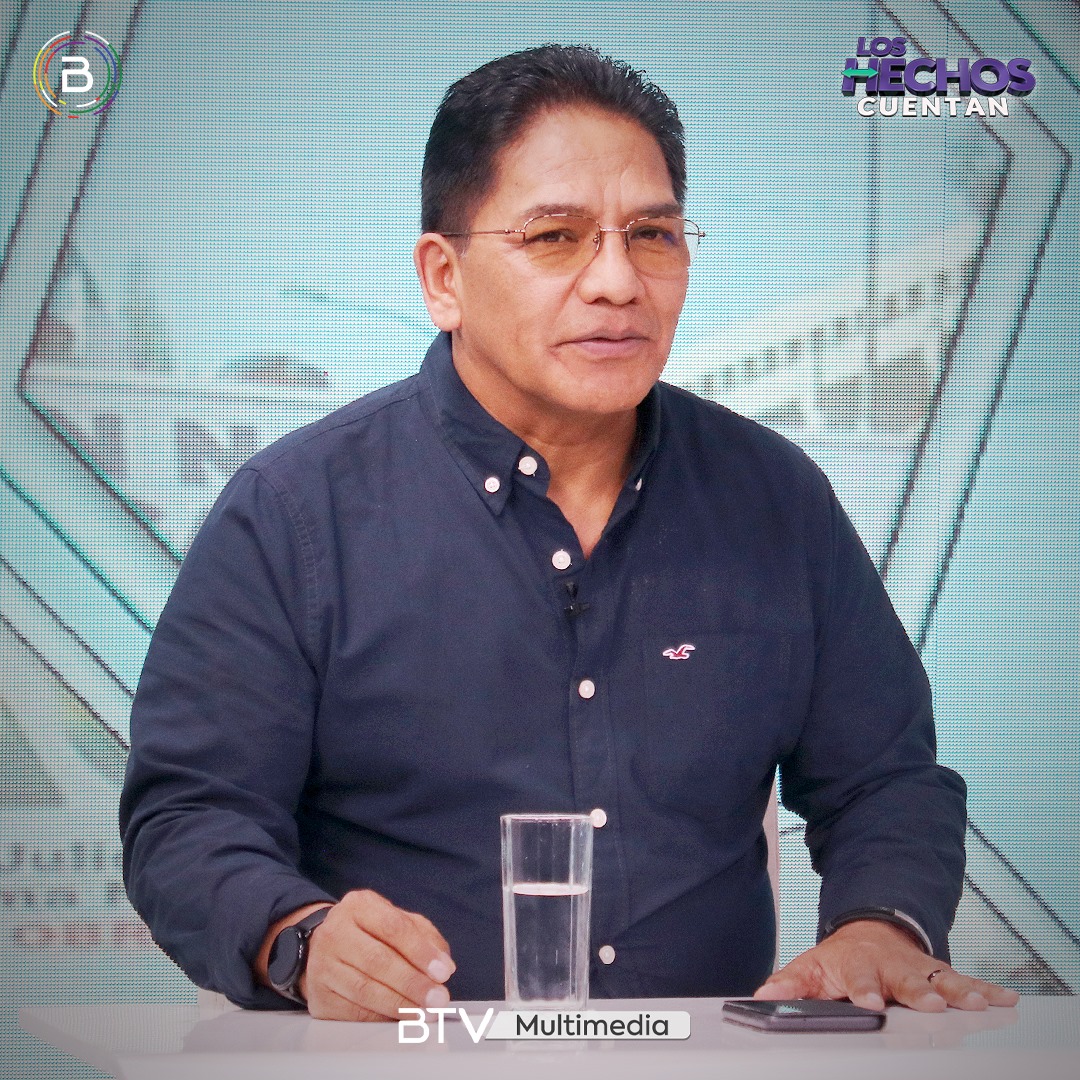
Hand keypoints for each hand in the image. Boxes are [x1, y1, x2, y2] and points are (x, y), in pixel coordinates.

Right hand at [259, 889, 455, 1020]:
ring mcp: (322, 965)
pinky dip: (381, 1017)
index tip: (444, 971)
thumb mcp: (396, 920)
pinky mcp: (318, 996)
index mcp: (358, 906)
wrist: (321, 948)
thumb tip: (443, 964)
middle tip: (438, 998)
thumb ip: (424, 936)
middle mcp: (335, 932)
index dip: (421, 951)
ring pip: (365, 989)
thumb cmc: (368, 933)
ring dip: (400, 1004)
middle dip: (413, 983)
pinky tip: (400, 1018)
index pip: (393, 927)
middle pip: (378, 960)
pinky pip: (353, 1012)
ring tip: (425, 1012)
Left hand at [754, 919, 1019, 1011]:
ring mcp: (918, 969)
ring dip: (959, 991)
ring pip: (941, 979)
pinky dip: (986, 990)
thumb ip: (789, 984)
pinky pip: (966, 982)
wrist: (871, 931)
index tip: (869, 1003)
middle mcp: (891, 966)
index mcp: (857, 965)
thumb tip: (762, 998)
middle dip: (918, 991)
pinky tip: (1005, 1000)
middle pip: (906, 979)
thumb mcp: (810, 968)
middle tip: (930, 1004)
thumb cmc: (841, 959)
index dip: (864, 990)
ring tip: (977, 1004)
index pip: (859, 978)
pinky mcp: (940, 974)